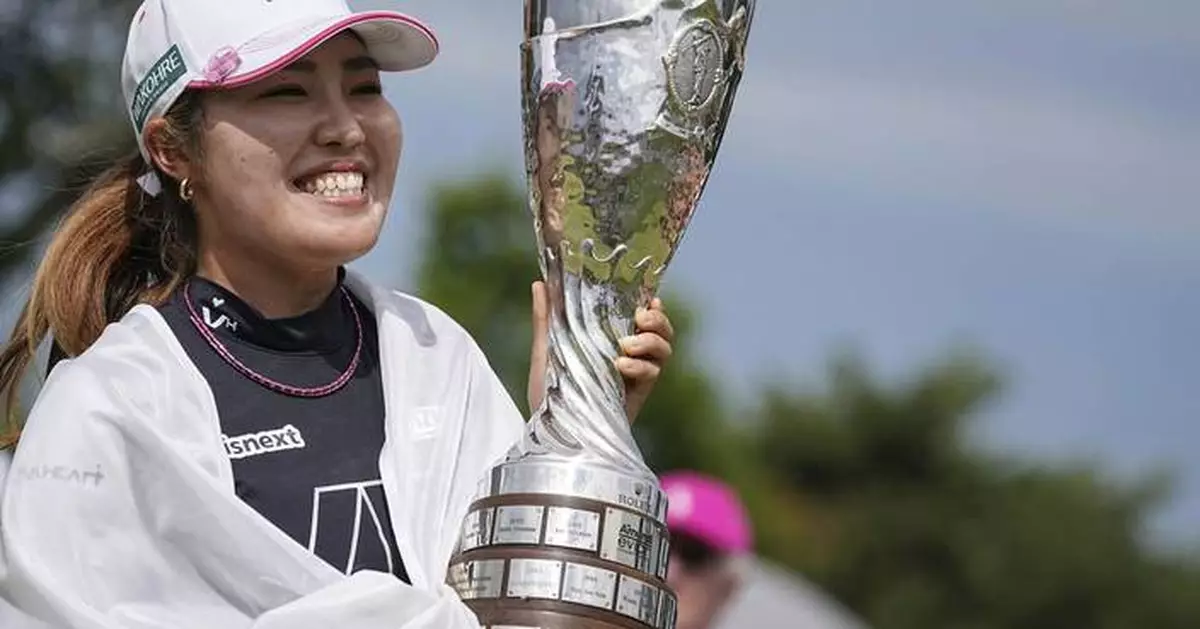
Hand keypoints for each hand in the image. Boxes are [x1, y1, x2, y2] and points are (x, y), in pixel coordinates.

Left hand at [527, 281, 674, 422]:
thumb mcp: (545, 352)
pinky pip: (652, 374)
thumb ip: (546, 319)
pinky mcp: (638, 395)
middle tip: (641, 317)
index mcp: (610, 341)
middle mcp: (628, 355)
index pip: (640, 316)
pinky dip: (641, 366)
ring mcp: (635, 375)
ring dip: (652, 340)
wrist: (552, 435)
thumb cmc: (548, 395)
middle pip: (661, 330)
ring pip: (664, 349)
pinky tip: (622, 366)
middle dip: (658, 320)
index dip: (651, 304)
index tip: (648, 296)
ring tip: (628, 344)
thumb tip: (539, 283)